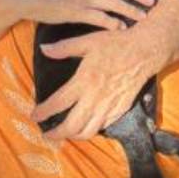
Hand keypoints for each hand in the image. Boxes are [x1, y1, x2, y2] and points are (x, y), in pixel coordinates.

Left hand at [31, 27, 155, 141]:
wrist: (144, 51)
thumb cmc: (115, 44)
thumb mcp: (88, 41)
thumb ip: (64, 48)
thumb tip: (44, 49)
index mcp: (84, 80)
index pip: (58, 102)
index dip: (44, 112)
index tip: (34, 115)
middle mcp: (95, 97)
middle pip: (71, 125)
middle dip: (56, 134)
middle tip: (47, 134)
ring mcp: (109, 106)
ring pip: (88, 131)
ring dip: (73, 136)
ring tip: (65, 133)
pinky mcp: (120, 110)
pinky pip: (103, 127)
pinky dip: (91, 130)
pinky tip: (85, 126)